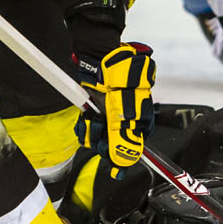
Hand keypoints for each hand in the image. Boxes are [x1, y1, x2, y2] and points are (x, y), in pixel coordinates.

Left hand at [75, 43, 155, 176]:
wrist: (100, 59)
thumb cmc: (119, 81)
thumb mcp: (121, 114)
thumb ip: (123, 140)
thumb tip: (124, 163)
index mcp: (140, 123)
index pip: (132, 150)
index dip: (119, 155)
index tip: (111, 158)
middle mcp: (125, 122)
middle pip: (112, 147)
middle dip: (102, 141)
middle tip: (99, 127)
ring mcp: (109, 118)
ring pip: (97, 140)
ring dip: (90, 131)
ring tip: (91, 118)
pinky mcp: (94, 113)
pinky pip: (87, 130)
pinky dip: (82, 126)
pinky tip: (84, 117)